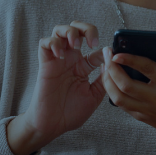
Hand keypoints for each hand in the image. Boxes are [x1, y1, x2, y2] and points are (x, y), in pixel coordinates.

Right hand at [7, 22, 104, 154]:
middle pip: (76, 29)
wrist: (52, 125)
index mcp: (83, 67)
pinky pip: (44, 43)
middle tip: (92, 42)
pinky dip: (53, 43)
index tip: (110, 59)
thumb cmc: (70, 113)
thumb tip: (111, 61)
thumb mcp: (94, 96)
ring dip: (69, 32)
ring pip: (59, 30)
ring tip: (76, 45)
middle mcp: (70, 59)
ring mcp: (57, 60)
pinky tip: (61, 54)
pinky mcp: (45, 64)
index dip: (105, 50)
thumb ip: (103, 79)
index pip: (96, 48)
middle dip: (86, 29)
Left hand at [101, 48, 155, 154]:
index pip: (148, 70)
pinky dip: (111, 91)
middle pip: (126, 85)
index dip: (130, 60)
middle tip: (107, 54)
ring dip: (107, 81)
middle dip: (112, 68)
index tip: (118, 53)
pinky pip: (121, 104)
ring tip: (105, 66)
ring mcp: (146, 109)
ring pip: (119, 97)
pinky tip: (109, 79)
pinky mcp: (140, 116)